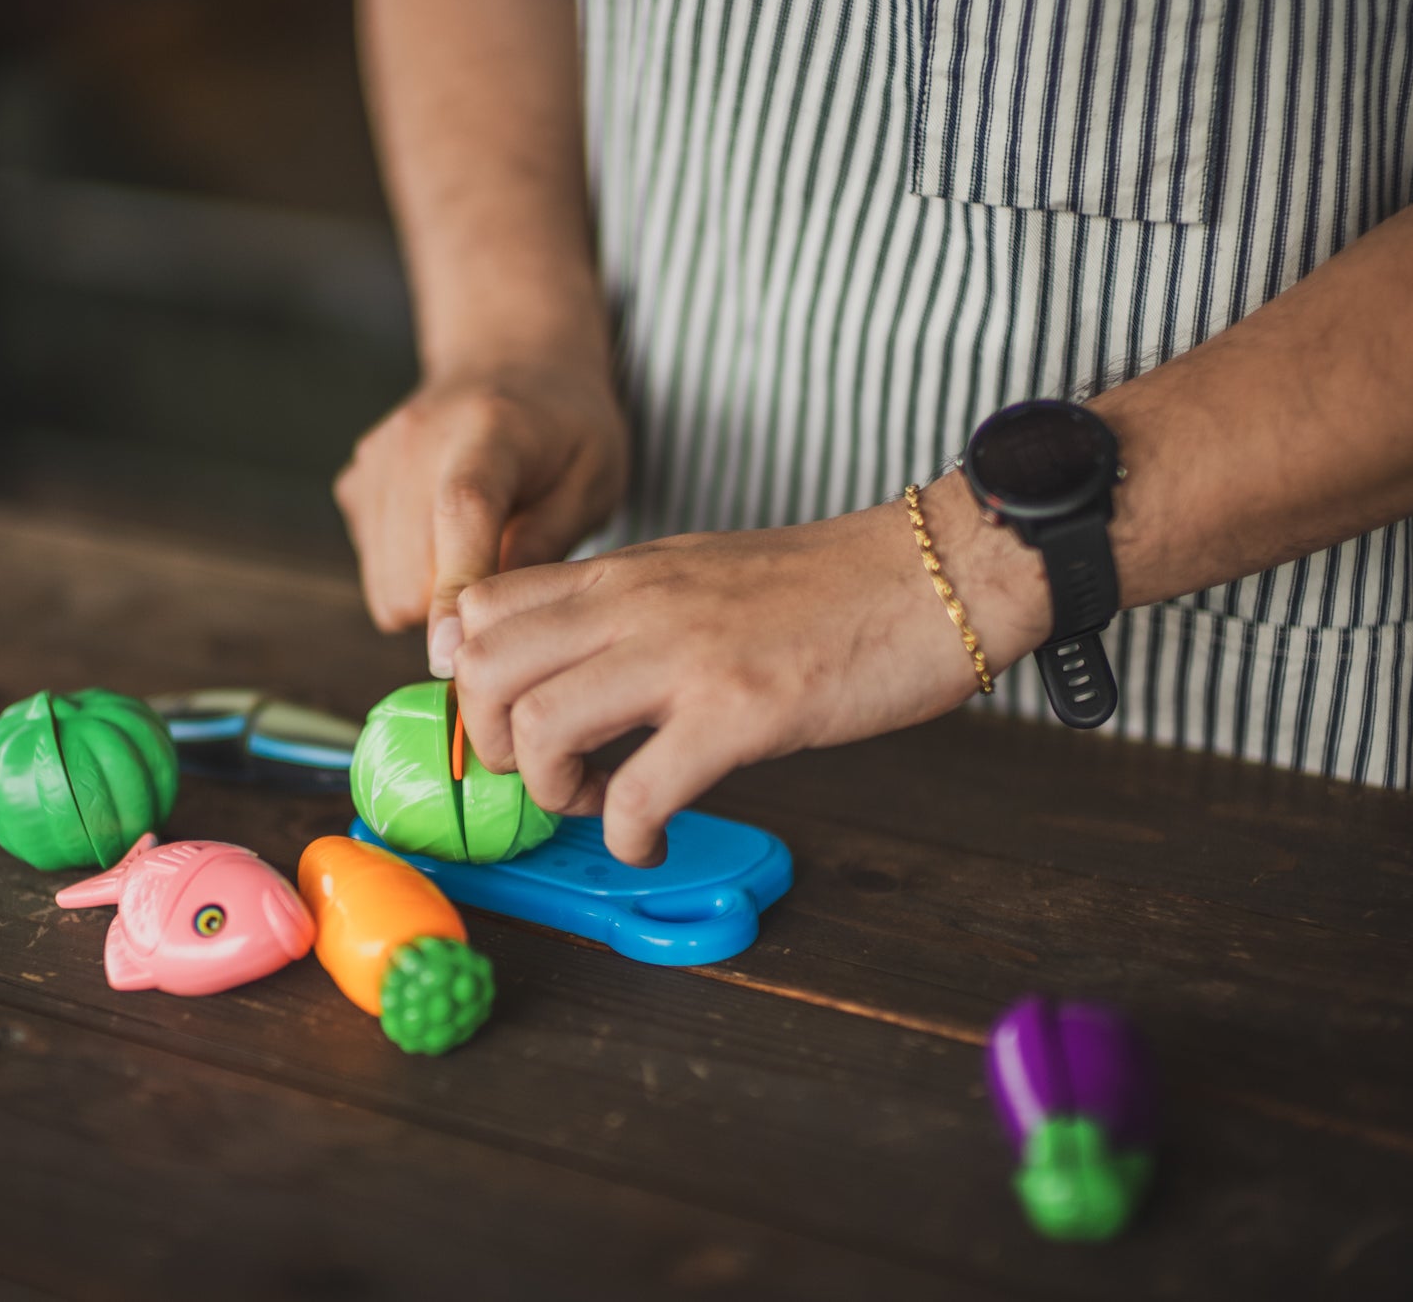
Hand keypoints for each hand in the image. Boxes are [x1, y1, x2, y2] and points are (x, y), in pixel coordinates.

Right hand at [334, 364, 629, 674]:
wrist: (510, 359)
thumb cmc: (566, 429)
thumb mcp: (592, 480)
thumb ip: (548, 543)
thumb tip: (497, 619)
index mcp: (490, 429)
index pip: (461, 515)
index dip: (454, 592)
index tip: (453, 657)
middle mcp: (415, 440)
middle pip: (409, 576)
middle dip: (456, 611)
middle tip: (509, 596)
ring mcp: (375, 461)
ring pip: (386, 587)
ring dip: (434, 597)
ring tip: (485, 556)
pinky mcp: (354, 484)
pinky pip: (375, 569)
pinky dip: (412, 574)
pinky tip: (451, 539)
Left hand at [450, 476, 1050, 863]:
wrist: (939, 572)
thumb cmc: (831, 586)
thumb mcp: (702, 574)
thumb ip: (628, 611)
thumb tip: (572, 667)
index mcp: (624, 572)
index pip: (481, 610)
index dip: (473, 682)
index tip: (514, 725)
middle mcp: (635, 604)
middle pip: (485, 672)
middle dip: (497, 747)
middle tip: (551, 773)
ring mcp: (684, 655)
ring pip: (539, 729)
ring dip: (553, 793)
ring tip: (601, 805)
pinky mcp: (741, 711)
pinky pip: (636, 795)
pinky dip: (628, 838)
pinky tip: (655, 839)